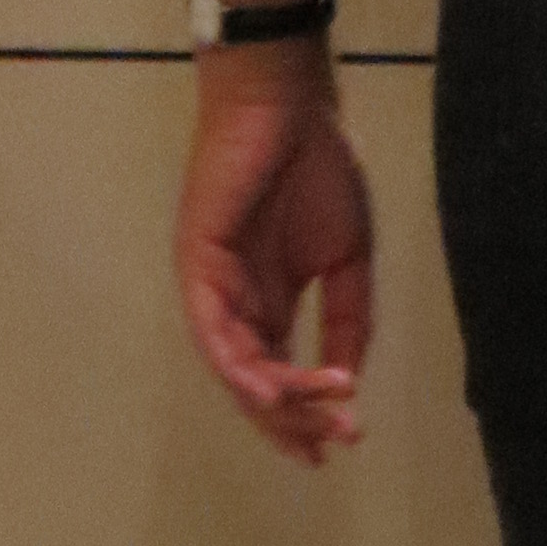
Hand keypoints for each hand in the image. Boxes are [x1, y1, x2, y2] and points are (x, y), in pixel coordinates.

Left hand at [174, 47, 374, 462]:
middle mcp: (235, 305)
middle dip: (295, 422)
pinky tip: (270, 392)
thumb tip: (348, 383)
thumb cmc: (319, 167)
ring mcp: (213, 287)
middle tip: (333, 444)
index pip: (280, 377)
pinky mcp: (198, 263)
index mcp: (268, 303)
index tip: (344, 443)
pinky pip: (212, 330)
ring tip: (313, 425)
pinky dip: (239, 366)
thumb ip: (349, 323)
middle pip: (256, 386)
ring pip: (235, 368)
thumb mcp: (348, 261)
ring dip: (274, 403)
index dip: (307, 417)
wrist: (291, 102)